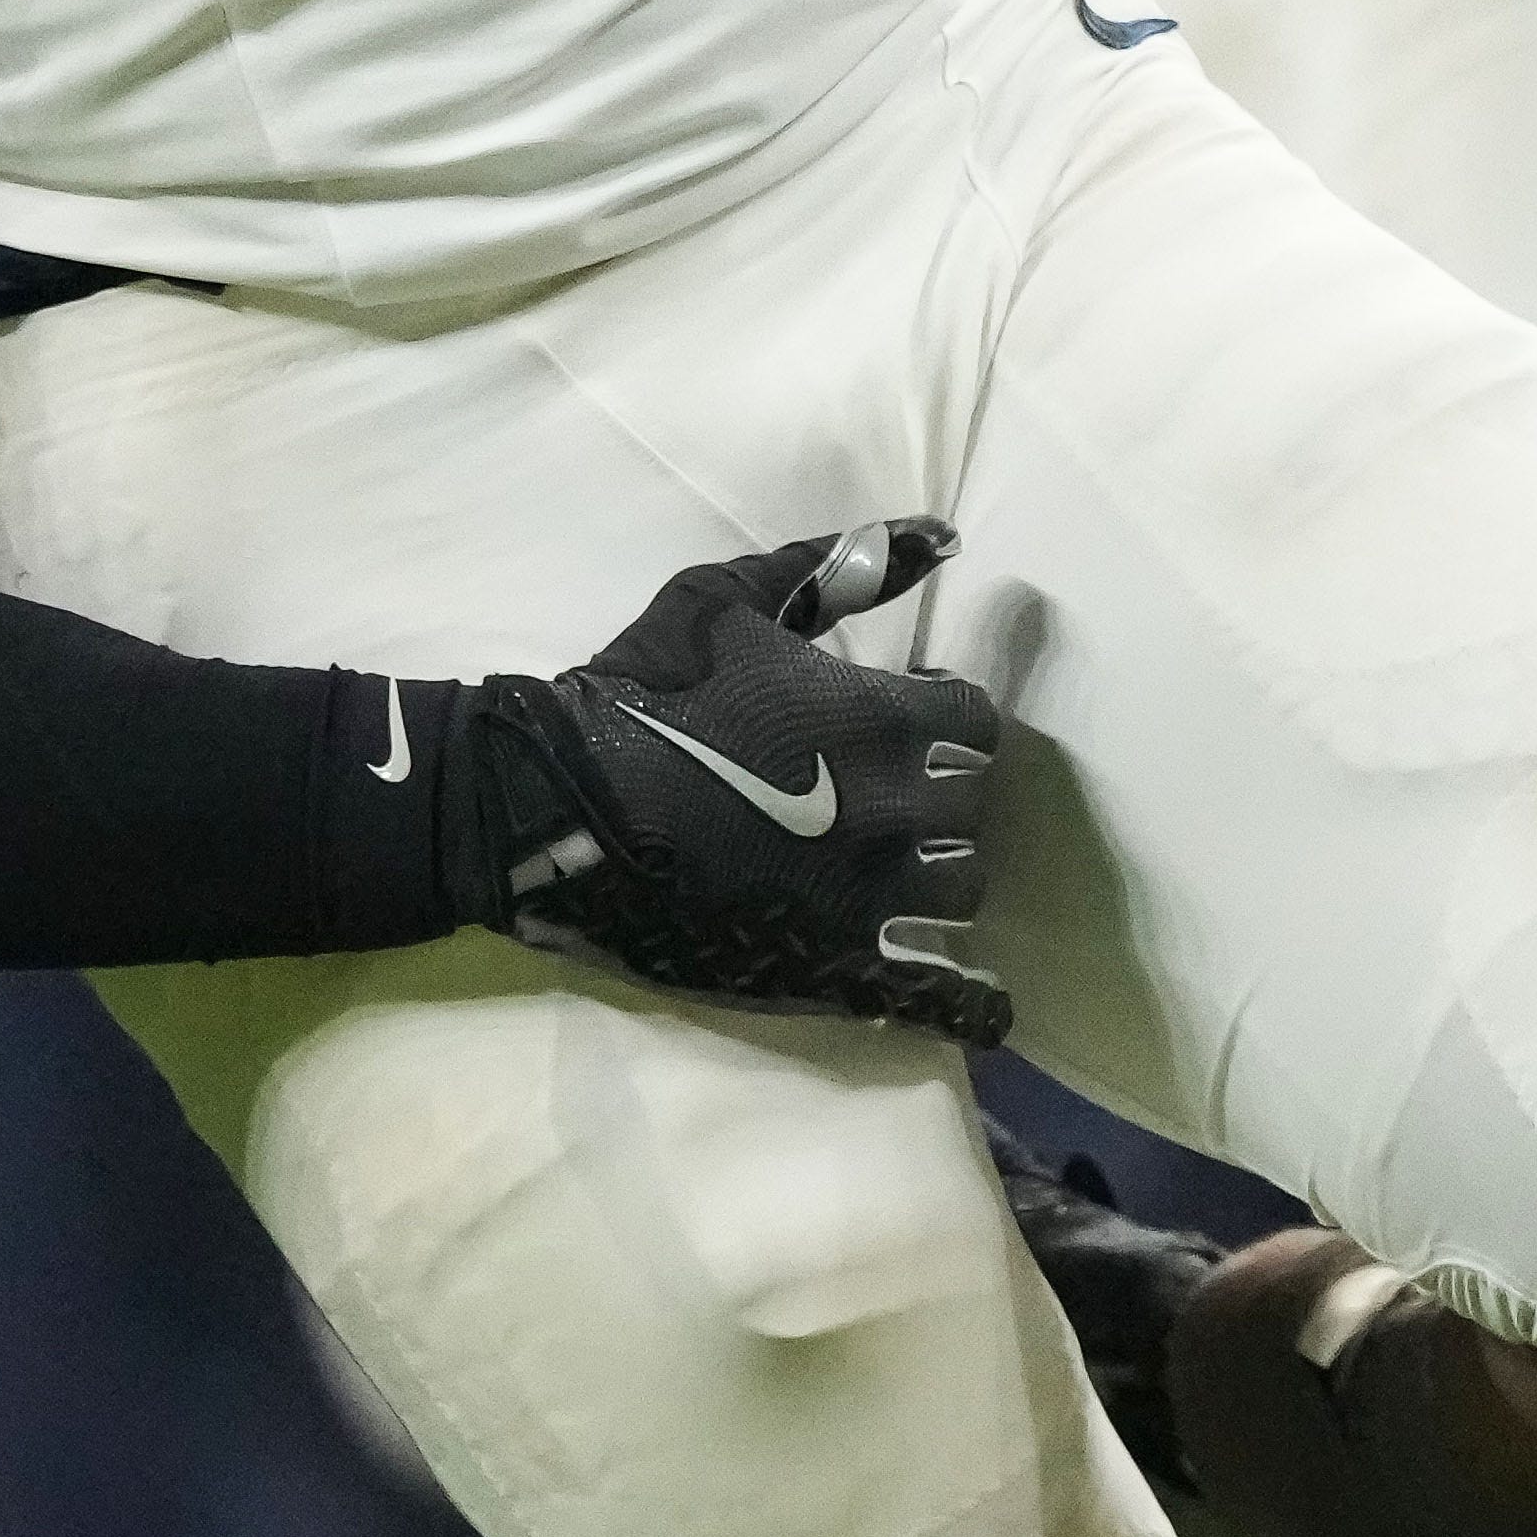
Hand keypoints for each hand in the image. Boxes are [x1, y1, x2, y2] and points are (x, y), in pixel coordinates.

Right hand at [463, 519, 1010, 1040]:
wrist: (557, 805)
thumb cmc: (642, 689)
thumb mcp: (730, 597)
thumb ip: (839, 563)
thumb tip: (944, 532)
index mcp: (877, 717)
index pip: (975, 720)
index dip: (940, 714)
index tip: (900, 716)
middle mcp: (895, 809)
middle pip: (974, 805)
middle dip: (938, 791)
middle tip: (884, 788)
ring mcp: (871, 898)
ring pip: (962, 890)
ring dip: (937, 873)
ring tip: (889, 866)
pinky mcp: (839, 968)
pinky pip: (943, 998)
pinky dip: (970, 1003)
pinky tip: (978, 1001)